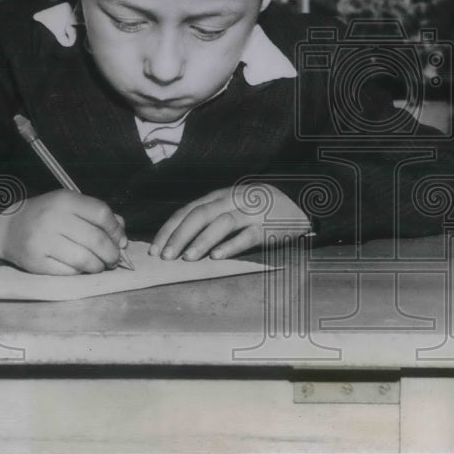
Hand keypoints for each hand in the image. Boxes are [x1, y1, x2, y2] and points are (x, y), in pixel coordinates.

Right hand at [0, 190, 127, 274]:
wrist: (9, 228)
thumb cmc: (47, 215)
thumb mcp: (71, 206)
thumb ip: (98, 216)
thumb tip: (122, 236)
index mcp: (65, 201)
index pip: (101, 214)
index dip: (117, 230)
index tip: (121, 241)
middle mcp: (54, 219)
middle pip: (96, 240)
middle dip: (112, 253)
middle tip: (115, 259)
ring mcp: (43, 242)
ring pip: (84, 259)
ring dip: (99, 266)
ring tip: (101, 265)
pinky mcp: (36, 263)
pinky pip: (69, 272)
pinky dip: (81, 272)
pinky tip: (82, 268)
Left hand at [151, 183, 310, 260]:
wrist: (297, 203)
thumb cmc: (258, 208)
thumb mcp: (233, 204)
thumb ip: (210, 214)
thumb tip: (178, 237)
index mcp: (221, 195)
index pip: (189, 210)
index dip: (170, 229)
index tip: (155, 248)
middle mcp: (233, 201)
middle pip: (201, 215)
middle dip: (180, 235)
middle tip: (166, 255)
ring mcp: (251, 213)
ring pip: (222, 223)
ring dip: (202, 241)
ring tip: (187, 258)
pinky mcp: (267, 227)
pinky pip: (246, 236)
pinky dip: (230, 246)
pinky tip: (217, 257)